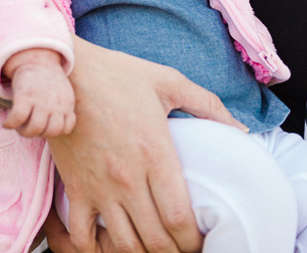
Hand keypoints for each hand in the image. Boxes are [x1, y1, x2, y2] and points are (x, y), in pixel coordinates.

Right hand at [2, 49, 75, 137]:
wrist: (36, 59)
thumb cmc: (48, 80)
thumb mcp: (64, 93)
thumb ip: (63, 109)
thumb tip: (57, 128)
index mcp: (66, 104)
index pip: (65, 129)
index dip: (53, 131)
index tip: (44, 125)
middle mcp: (55, 104)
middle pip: (50, 132)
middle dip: (38, 134)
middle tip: (28, 127)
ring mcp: (40, 101)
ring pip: (35, 129)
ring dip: (24, 132)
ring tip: (18, 126)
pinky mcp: (24, 96)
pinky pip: (18, 118)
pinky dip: (10, 124)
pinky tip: (7, 122)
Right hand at [47, 39, 245, 252]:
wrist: (65, 72)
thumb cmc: (118, 74)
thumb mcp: (169, 81)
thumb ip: (209, 106)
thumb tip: (241, 129)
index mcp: (155, 154)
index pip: (179, 218)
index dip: (194, 241)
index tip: (200, 241)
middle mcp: (127, 178)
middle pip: (155, 241)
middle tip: (180, 248)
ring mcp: (98, 187)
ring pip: (123, 245)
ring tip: (154, 249)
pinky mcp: (75, 188)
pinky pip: (81, 236)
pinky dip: (96, 251)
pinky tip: (110, 246)